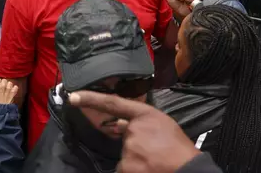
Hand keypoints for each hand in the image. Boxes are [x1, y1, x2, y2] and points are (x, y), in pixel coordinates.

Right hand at [0, 79, 18, 104]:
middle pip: (4, 80)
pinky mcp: (13, 93)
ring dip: (8, 85)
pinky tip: (12, 91)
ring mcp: (8, 89)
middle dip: (3, 83)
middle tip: (2, 88)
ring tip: (6, 89)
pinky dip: (14, 88)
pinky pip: (16, 87)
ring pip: (10, 83)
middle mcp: (2, 86)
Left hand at [69, 91, 199, 172]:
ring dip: (137, 161)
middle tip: (155, 153)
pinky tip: (149, 170)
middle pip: (125, 138)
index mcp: (145, 115)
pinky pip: (124, 169)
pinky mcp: (125, 167)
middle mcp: (133, 129)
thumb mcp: (163, 125)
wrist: (188, 169)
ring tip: (156, 163)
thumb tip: (119, 124)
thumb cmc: (179, 148)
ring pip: (126, 156)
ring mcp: (129, 148)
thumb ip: (140, 123)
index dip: (91, 99)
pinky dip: (134, 171)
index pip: (113, 103)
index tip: (72, 96)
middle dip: (136, 146)